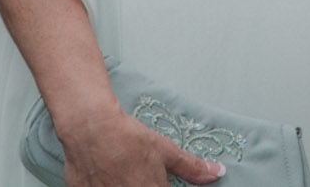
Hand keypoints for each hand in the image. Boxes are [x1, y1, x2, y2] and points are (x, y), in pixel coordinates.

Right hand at [59, 99, 225, 186]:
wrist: (91, 129)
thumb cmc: (129, 138)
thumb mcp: (165, 151)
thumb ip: (192, 168)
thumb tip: (218, 173)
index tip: (163, 181)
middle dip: (148, 183)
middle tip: (142, 172)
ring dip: (129, 184)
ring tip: (125, 171)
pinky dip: (108, 185)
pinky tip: (109, 176)